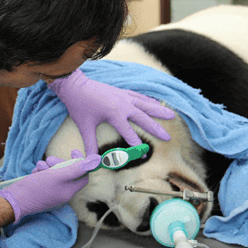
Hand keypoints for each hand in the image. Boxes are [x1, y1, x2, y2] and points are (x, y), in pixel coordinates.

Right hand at [0, 149, 100, 222]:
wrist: (13, 201)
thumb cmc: (36, 189)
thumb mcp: (58, 175)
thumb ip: (77, 168)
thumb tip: (97, 160)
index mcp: (69, 190)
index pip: (83, 175)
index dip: (80, 162)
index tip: (72, 151)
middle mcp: (62, 192)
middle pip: (68, 173)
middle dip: (59, 163)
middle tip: (50, 160)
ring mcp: (51, 192)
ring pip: (54, 173)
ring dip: (47, 166)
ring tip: (39, 167)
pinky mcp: (40, 190)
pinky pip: (44, 177)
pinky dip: (40, 171)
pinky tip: (34, 172)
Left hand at [49, 68, 175, 154]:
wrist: (74, 85)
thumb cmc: (79, 106)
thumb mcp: (85, 127)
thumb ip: (90, 145)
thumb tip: (91, 163)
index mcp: (115, 114)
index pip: (129, 134)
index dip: (137, 146)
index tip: (144, 155)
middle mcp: (123, 104)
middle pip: (144, 119)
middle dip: (156, 129)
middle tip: (168, 138)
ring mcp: (124, 96)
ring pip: (146, 105)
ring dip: (159, 111)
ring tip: (172, 115)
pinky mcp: (122, 92)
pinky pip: (139, 96)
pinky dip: (149, 100)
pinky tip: (156, 103)